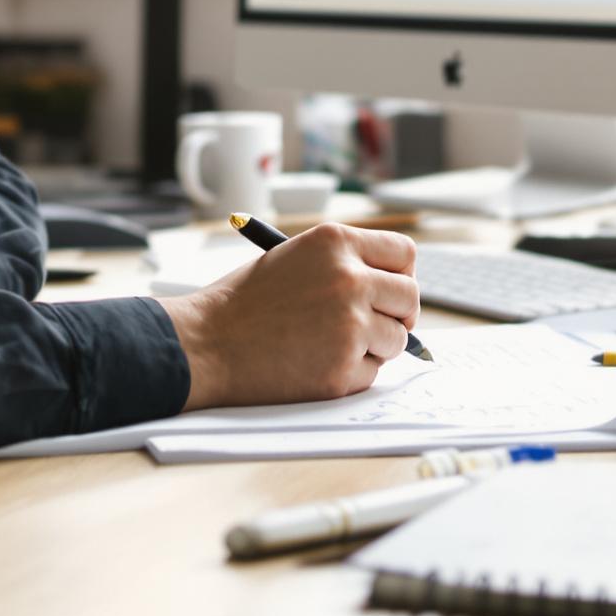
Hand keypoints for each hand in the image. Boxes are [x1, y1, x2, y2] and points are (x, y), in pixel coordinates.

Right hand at [158, 223, 419, 410]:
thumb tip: (388, 289)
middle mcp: (349, 279)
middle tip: (374, 324)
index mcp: (335, 242)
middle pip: (409, 297)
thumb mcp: (294, 258)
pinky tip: (314, 363)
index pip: (403, 252)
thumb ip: (341, 265)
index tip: (391, 290)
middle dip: (398, 313)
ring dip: (374, 346)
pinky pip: (371, 372)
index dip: (400, 273)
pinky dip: (351, 372)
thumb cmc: (242, 303)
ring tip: (329, 344)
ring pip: (396, 339)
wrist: (206, 343)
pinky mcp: (343, 369)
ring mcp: (350, 326)